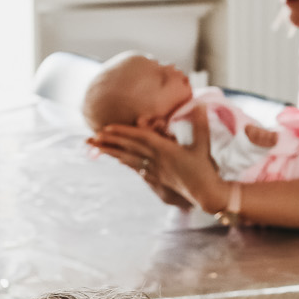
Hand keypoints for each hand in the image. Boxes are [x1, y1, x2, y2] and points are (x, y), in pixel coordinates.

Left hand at [92, 105, 226, 211]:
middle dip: (110, 142)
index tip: (107, 128)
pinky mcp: (158, 179)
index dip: (123, 132)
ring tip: (97, 148)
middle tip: (92, 137)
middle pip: (129, 149)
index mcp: (166, 150)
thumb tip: (200, 104)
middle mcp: (156, 160)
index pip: (140, 138)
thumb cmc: (205, 169)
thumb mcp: (203, 145)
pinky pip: (138, 169)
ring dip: (113, 153)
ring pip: (129, 159)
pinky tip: (119, 160)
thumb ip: (200, 125)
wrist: (205, 193)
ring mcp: (155, 171)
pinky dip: (127, 163)